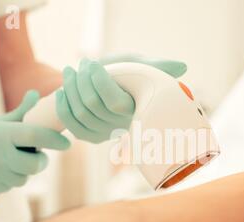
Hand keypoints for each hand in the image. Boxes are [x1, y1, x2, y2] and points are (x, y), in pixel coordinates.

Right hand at [0, 91, 69, 195]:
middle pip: (35, 164)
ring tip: (12, 161)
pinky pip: (9, 186)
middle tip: (39, 156)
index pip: (36, 135)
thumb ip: (20, 113)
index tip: (66, 143)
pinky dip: (9, 179)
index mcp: (0, 133)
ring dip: (23, 171)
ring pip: (23, 178)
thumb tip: (36, 94)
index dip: (55, 140)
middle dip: (41, 161)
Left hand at [56, 54, 186, 143]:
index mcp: (137, 110)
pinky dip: (62, 108)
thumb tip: (182, 67)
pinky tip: (60, 91)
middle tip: (79, 64)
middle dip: (80, 81)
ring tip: (70, 71)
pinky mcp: (90, 136)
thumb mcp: (145, 66)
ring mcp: (105, 134)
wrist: (111, 86)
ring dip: (69, 90)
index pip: (113, 101)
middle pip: (92, 107)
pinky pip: (72, 127)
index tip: (91, 62)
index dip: (99, 81)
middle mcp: (121, 126)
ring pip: (79, 114)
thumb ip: (161, 66)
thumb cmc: (131, 73)